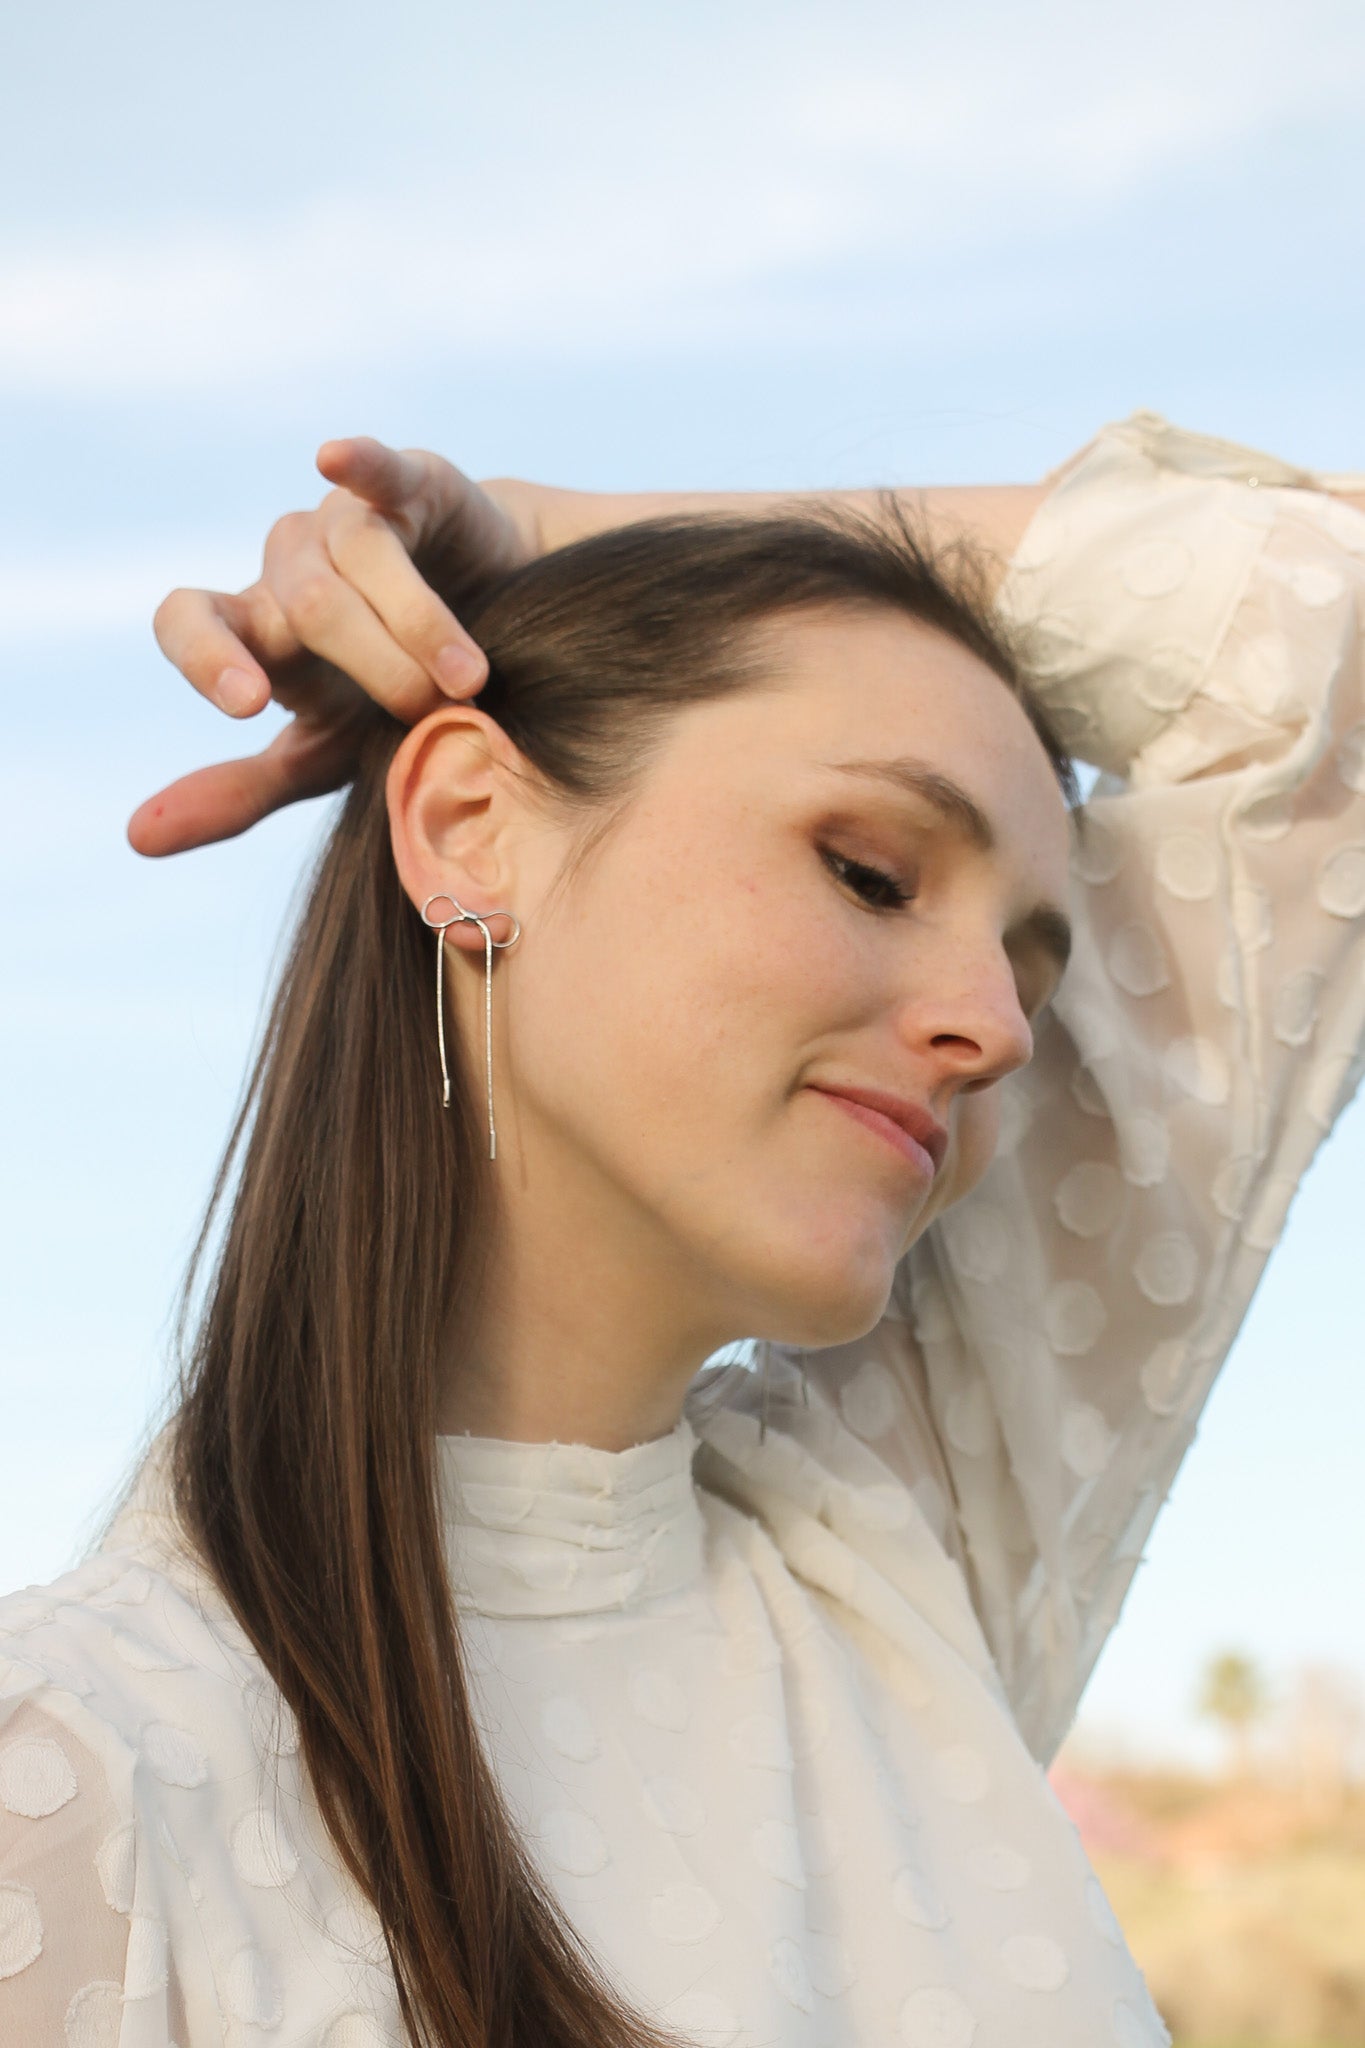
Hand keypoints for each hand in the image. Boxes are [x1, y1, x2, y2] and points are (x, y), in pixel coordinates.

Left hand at [129, 438, 538, 855]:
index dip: (208, 658)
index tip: (252, 705)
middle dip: (375, 667)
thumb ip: (241, 792)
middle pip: (309, 606)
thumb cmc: (395, 701)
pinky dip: (356, 461)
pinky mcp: (409, 483)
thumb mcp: (322, 754)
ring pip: (359, 561)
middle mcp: (287, 567)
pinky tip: (332, 459)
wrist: (503, 632)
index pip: (189, 622)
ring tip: (471, 681)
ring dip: (422, 627)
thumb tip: (136, 841)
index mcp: (255, 629)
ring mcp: (343, 519)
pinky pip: (375, 469)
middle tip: (430, 713)